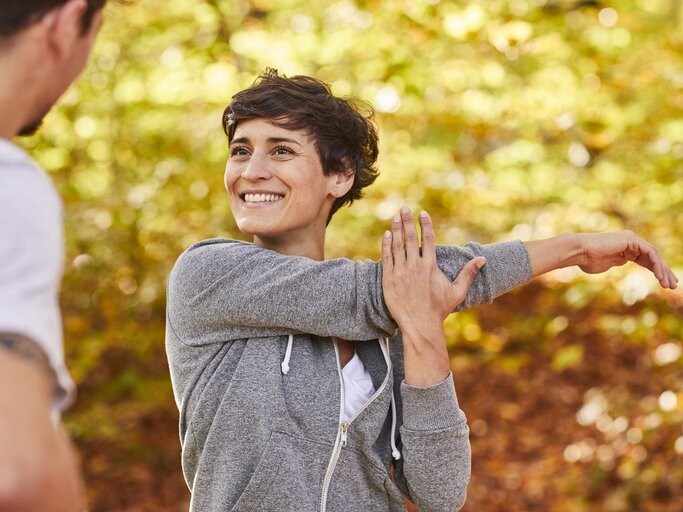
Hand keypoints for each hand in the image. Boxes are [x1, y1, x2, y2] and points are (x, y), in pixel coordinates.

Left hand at [382, 208, 485, 330]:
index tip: (422, 213)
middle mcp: (415, 266)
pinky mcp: (389, 280)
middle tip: (404, 209)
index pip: (427, 239)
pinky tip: (386, 235)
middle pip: (410, 238)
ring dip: (396, 230)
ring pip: (397, 245)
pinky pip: (387, 258)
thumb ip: (468, 273)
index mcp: (430, 266)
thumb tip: (482, 260)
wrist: (419, 325)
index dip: (424, 224)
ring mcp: (401, 272)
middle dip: (407, 221)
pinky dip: (386, 245)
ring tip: (395, 217)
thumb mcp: (457, 291)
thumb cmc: (439, 309)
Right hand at [577, 231, 677, 288]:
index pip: (646, 260)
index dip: (656, 271)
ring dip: (663, 271)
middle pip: (653, 257)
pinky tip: (659, 276)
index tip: (664, 284)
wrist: (578, 252)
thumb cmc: (586, 260)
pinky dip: (656, 264)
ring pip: (654, 255)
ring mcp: (631, 239)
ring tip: (668, 285)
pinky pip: (650, 253)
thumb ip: (616, 262)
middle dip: (664, 272)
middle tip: (673, 285)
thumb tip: (622, 262)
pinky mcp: (631, 240)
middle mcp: (630, 241)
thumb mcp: (605, 265)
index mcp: (624, 248)